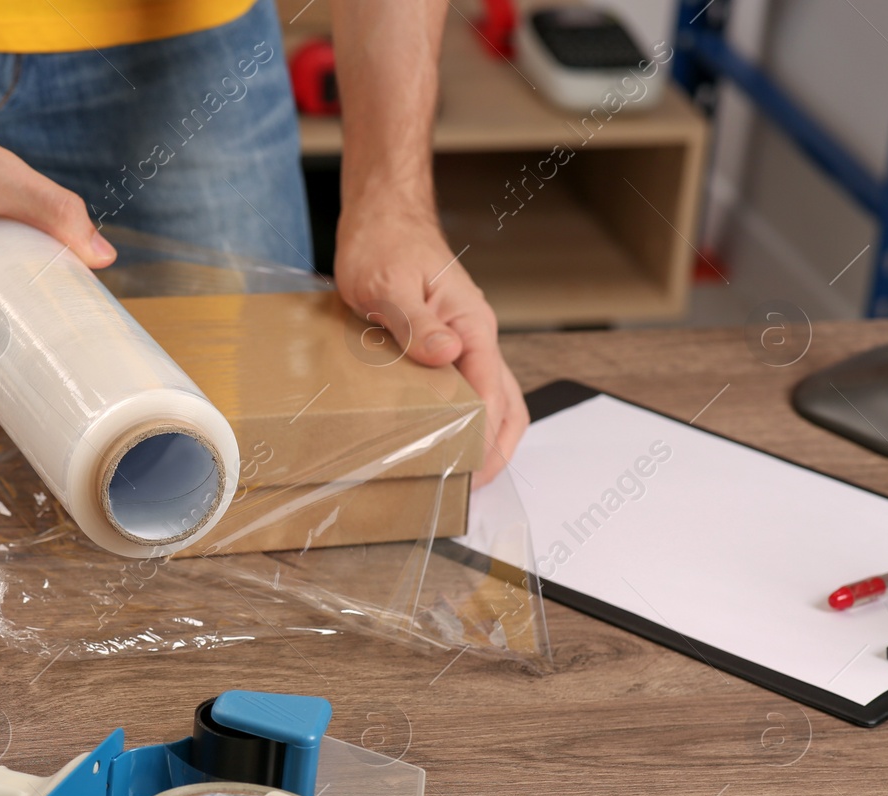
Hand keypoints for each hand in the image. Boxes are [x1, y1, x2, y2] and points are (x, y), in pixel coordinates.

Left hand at [334, 205, 527, 482]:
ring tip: (464, 472)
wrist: (380, 217)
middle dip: (497, 447)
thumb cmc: (382, 245)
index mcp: (471, 324)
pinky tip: (443, 434)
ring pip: (493, 397)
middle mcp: (475, 335)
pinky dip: (465, 417)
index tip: (469, 469)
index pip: (490, 393)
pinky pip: (467, 386)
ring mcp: (463, 341)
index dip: (483, 436)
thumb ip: (417, 322)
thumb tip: (448, 355)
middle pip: (506, 402)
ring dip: (487, 436)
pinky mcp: (445, 343)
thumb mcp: (389, 284)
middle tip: (472, 486)